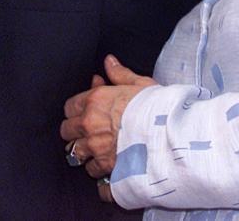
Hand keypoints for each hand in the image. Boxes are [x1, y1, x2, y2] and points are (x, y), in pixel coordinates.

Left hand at [61, 55, 156, 178]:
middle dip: (75, 133)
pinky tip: (109, 171)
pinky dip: (100, 176)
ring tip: (98, 152)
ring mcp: (97, 150)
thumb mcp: (140, 84)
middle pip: (66, 133)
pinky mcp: (107, 170)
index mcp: (95, 102)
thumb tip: (108, 61)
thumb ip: (120, 74)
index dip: (76, 110)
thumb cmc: (158, 106)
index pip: (69, 108)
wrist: (172, 134)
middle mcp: (90, 126)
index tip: (84, 112)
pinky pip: (94, 177)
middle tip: (88, 133)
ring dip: (85, 154)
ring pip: (76, 156)